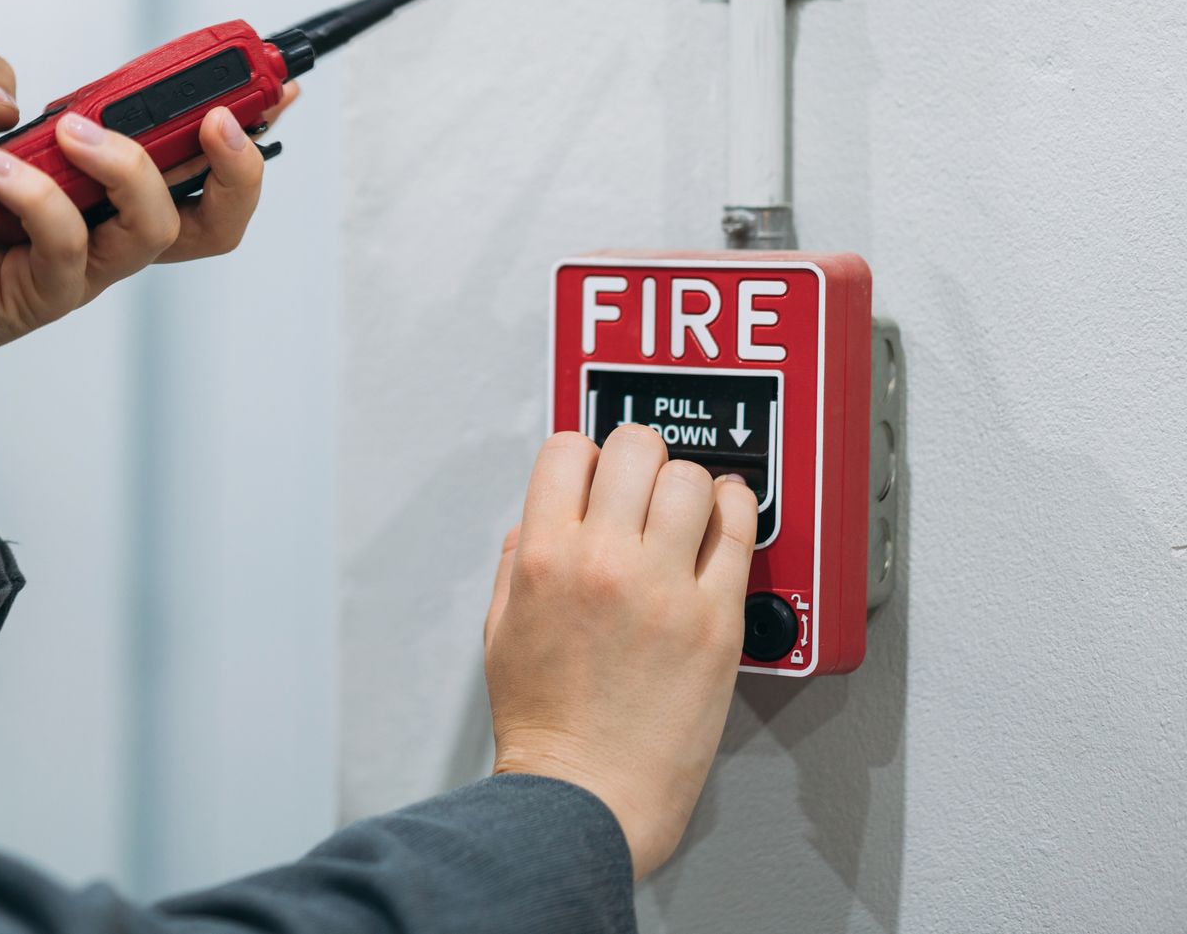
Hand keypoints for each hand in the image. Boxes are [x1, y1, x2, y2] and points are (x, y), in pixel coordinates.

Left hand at [0, 52, 277, 507]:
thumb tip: (18, 95)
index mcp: (94, 176)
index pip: (188, 153)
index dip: (241, 120)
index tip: (270, 82)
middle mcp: (103, 222)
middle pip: (215, 212)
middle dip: (240, 162)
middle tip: (216, 120)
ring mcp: (81, 263)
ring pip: (161, 226)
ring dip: (130, 166)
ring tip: (73, 132)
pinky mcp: (46, 295)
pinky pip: (72, 246)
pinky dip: (39, 198)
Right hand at [482, 426, 758, 878]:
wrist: (588, 793)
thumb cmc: (546, 725)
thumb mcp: (500, 630)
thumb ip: (515, 563)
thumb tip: (537, 522)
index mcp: (544, 558)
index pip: (567, 450)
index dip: (582, 456)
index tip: (594, 475)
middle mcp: (604, 560)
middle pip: (634, 447)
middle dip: (637, 458)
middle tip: (641, 485)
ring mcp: (664, 587)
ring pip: (691, 478)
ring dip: (685, 486)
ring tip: (683, 511)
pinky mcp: (716, 618)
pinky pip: (739, 531)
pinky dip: (735, 511)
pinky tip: (725, 518)